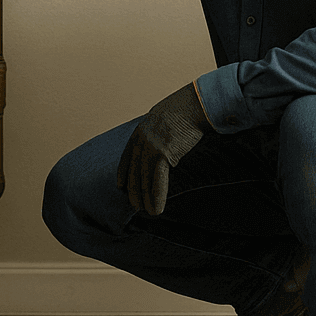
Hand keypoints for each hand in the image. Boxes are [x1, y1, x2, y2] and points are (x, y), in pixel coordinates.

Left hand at [118, 82, 212, 215]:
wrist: (194, 104)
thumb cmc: (185, 109)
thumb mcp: (163, 117)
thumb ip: (158, 130)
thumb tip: (164, 138)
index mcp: (139, 132)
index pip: (126, 158)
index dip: (123, 174)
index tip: (121, 186)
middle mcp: (141, 141)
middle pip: (133, 173)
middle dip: (133, 192)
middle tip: (136, 206)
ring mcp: (150, 148)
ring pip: (143, 181)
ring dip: (145, 200)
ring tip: (149, 212)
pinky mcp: (162, 154)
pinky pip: (157, 182)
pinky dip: (157, 197)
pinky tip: (157, 208)